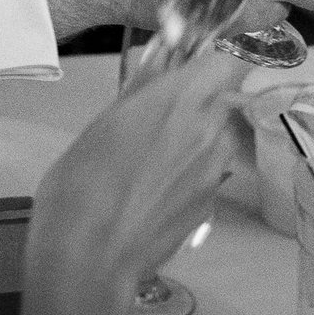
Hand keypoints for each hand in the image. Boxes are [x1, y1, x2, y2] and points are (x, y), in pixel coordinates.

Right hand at [26, 50, 250, 314]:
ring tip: (151, 157)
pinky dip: (190, 170)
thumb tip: (162, 56)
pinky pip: (209, 170)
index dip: (221, 55)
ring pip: (219, 135)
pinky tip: (153, 189)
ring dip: (196, 136)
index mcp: (184, 98)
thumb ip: (142, 88)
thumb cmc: (82, 183)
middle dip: (199, 99)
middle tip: (157, 114)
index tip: (200, 59)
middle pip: (224, 97)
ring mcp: (217, 170)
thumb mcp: (103, 122)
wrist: (89, 259)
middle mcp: (212, 129)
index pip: (231, 57)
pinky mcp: (212, 204)